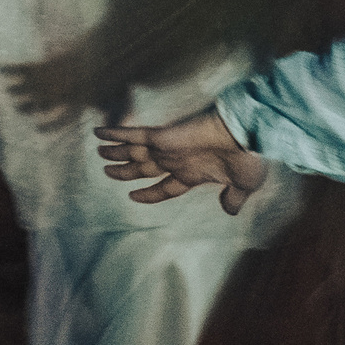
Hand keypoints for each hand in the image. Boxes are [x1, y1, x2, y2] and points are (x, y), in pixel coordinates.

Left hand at [95, 106, 269, 214]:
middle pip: (143, 168)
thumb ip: (233, 199)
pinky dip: (114, 133)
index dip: (149, 193)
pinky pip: (132, 134)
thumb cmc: (246, 160)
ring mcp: (167, 148)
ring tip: (99, 154)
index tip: (134, 196)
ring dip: (115, 153)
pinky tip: (98, 133)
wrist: (245, 137)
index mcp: (193, 173)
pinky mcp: (162, 135)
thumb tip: (230, 211)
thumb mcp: (243, 187)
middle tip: (107, 170)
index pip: (165, 187)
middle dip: (125, 171)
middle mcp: (176, 160)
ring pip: (133, 152)